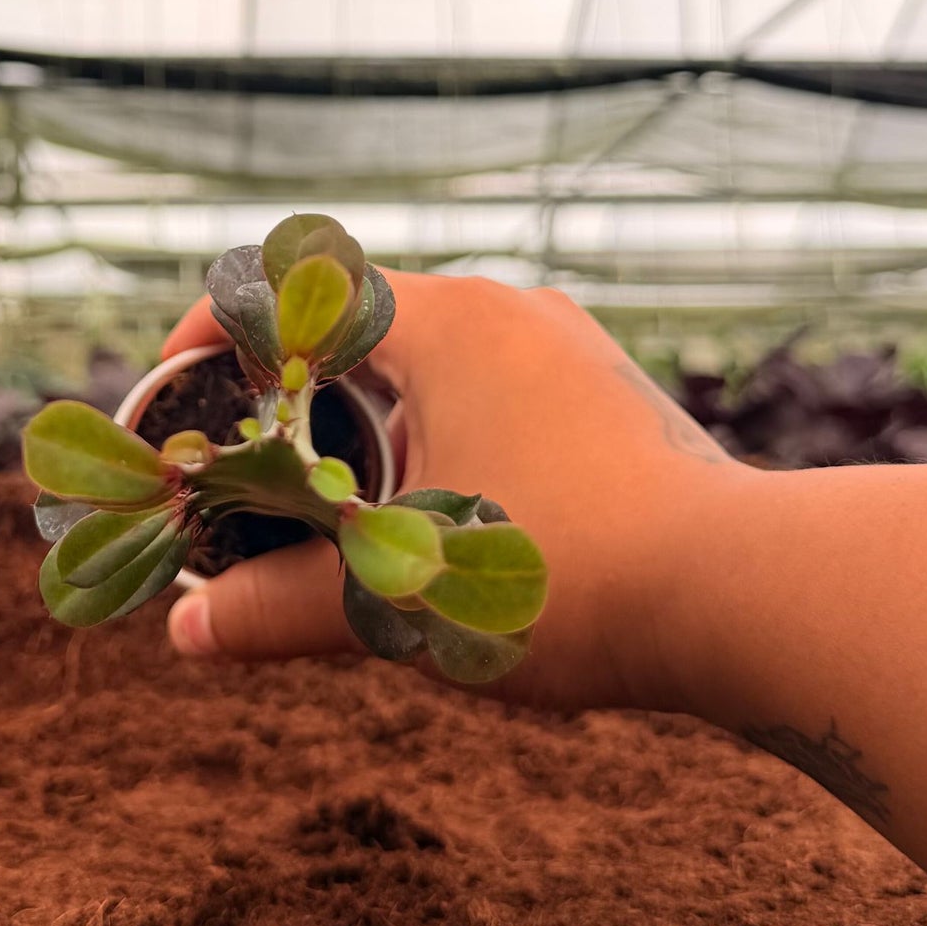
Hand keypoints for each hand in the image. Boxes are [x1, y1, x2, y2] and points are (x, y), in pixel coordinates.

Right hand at [161, 272, 752, 713]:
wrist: (749, 596)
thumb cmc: (565, 575)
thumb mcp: (400, 594)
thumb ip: (278, 609)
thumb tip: (186, 635)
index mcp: (447, 324)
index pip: (298, 290)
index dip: (217, 333)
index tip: (177, 393)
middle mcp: (508, 314)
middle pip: (356, 329)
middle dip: (286, 396)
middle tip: (247, 469)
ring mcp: (564, 353)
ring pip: (425, 367)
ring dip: (362, 426)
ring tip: (335, 509)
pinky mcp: (601, 399)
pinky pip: (485, 397)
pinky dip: (430, 441)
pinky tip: (430, 516)